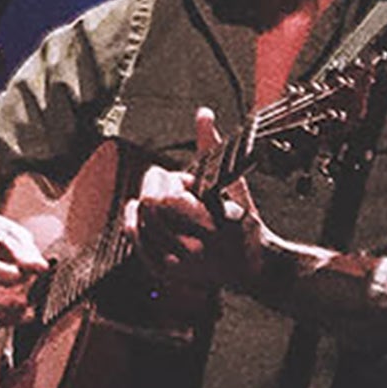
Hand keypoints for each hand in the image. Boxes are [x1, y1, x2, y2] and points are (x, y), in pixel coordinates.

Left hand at [126, 107, 268, 289]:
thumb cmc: (244, 221)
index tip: (181, 178)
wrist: (253, 266)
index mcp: (212, 224)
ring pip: (141, 226)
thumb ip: (212, 148)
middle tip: (165, 183)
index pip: (167, 199)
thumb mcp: (233, 183)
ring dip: (143, 204)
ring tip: (157, 198)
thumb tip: (203, 113)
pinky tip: (135, 213)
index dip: (167, 181)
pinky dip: (133, 226)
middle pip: (150, 210)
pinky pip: (140, 247)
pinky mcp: (169, 274)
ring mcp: (180, 264)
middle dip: (153, 188)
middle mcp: (194, 248)